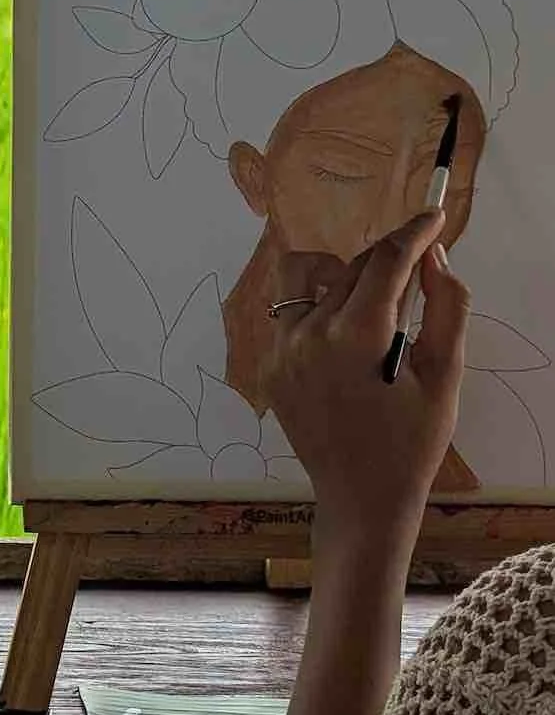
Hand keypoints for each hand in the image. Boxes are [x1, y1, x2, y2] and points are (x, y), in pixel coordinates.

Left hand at [264, 208, 470, 543]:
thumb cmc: (411, 442)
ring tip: (369, 304)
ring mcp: (280, 351)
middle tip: (415, 277)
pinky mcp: (269, 366)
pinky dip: (317, 309)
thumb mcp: (445, 375)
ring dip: (338, 276)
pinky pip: (288, 314)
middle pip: (349, 268)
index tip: (431, 217)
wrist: (361, 497)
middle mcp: (307, 335)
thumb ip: (446, 306)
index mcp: (355, 337)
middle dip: (386, 262)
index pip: (384, 262)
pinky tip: (345, 339)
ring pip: (303, 278)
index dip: (412, 234)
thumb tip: (434, 257)